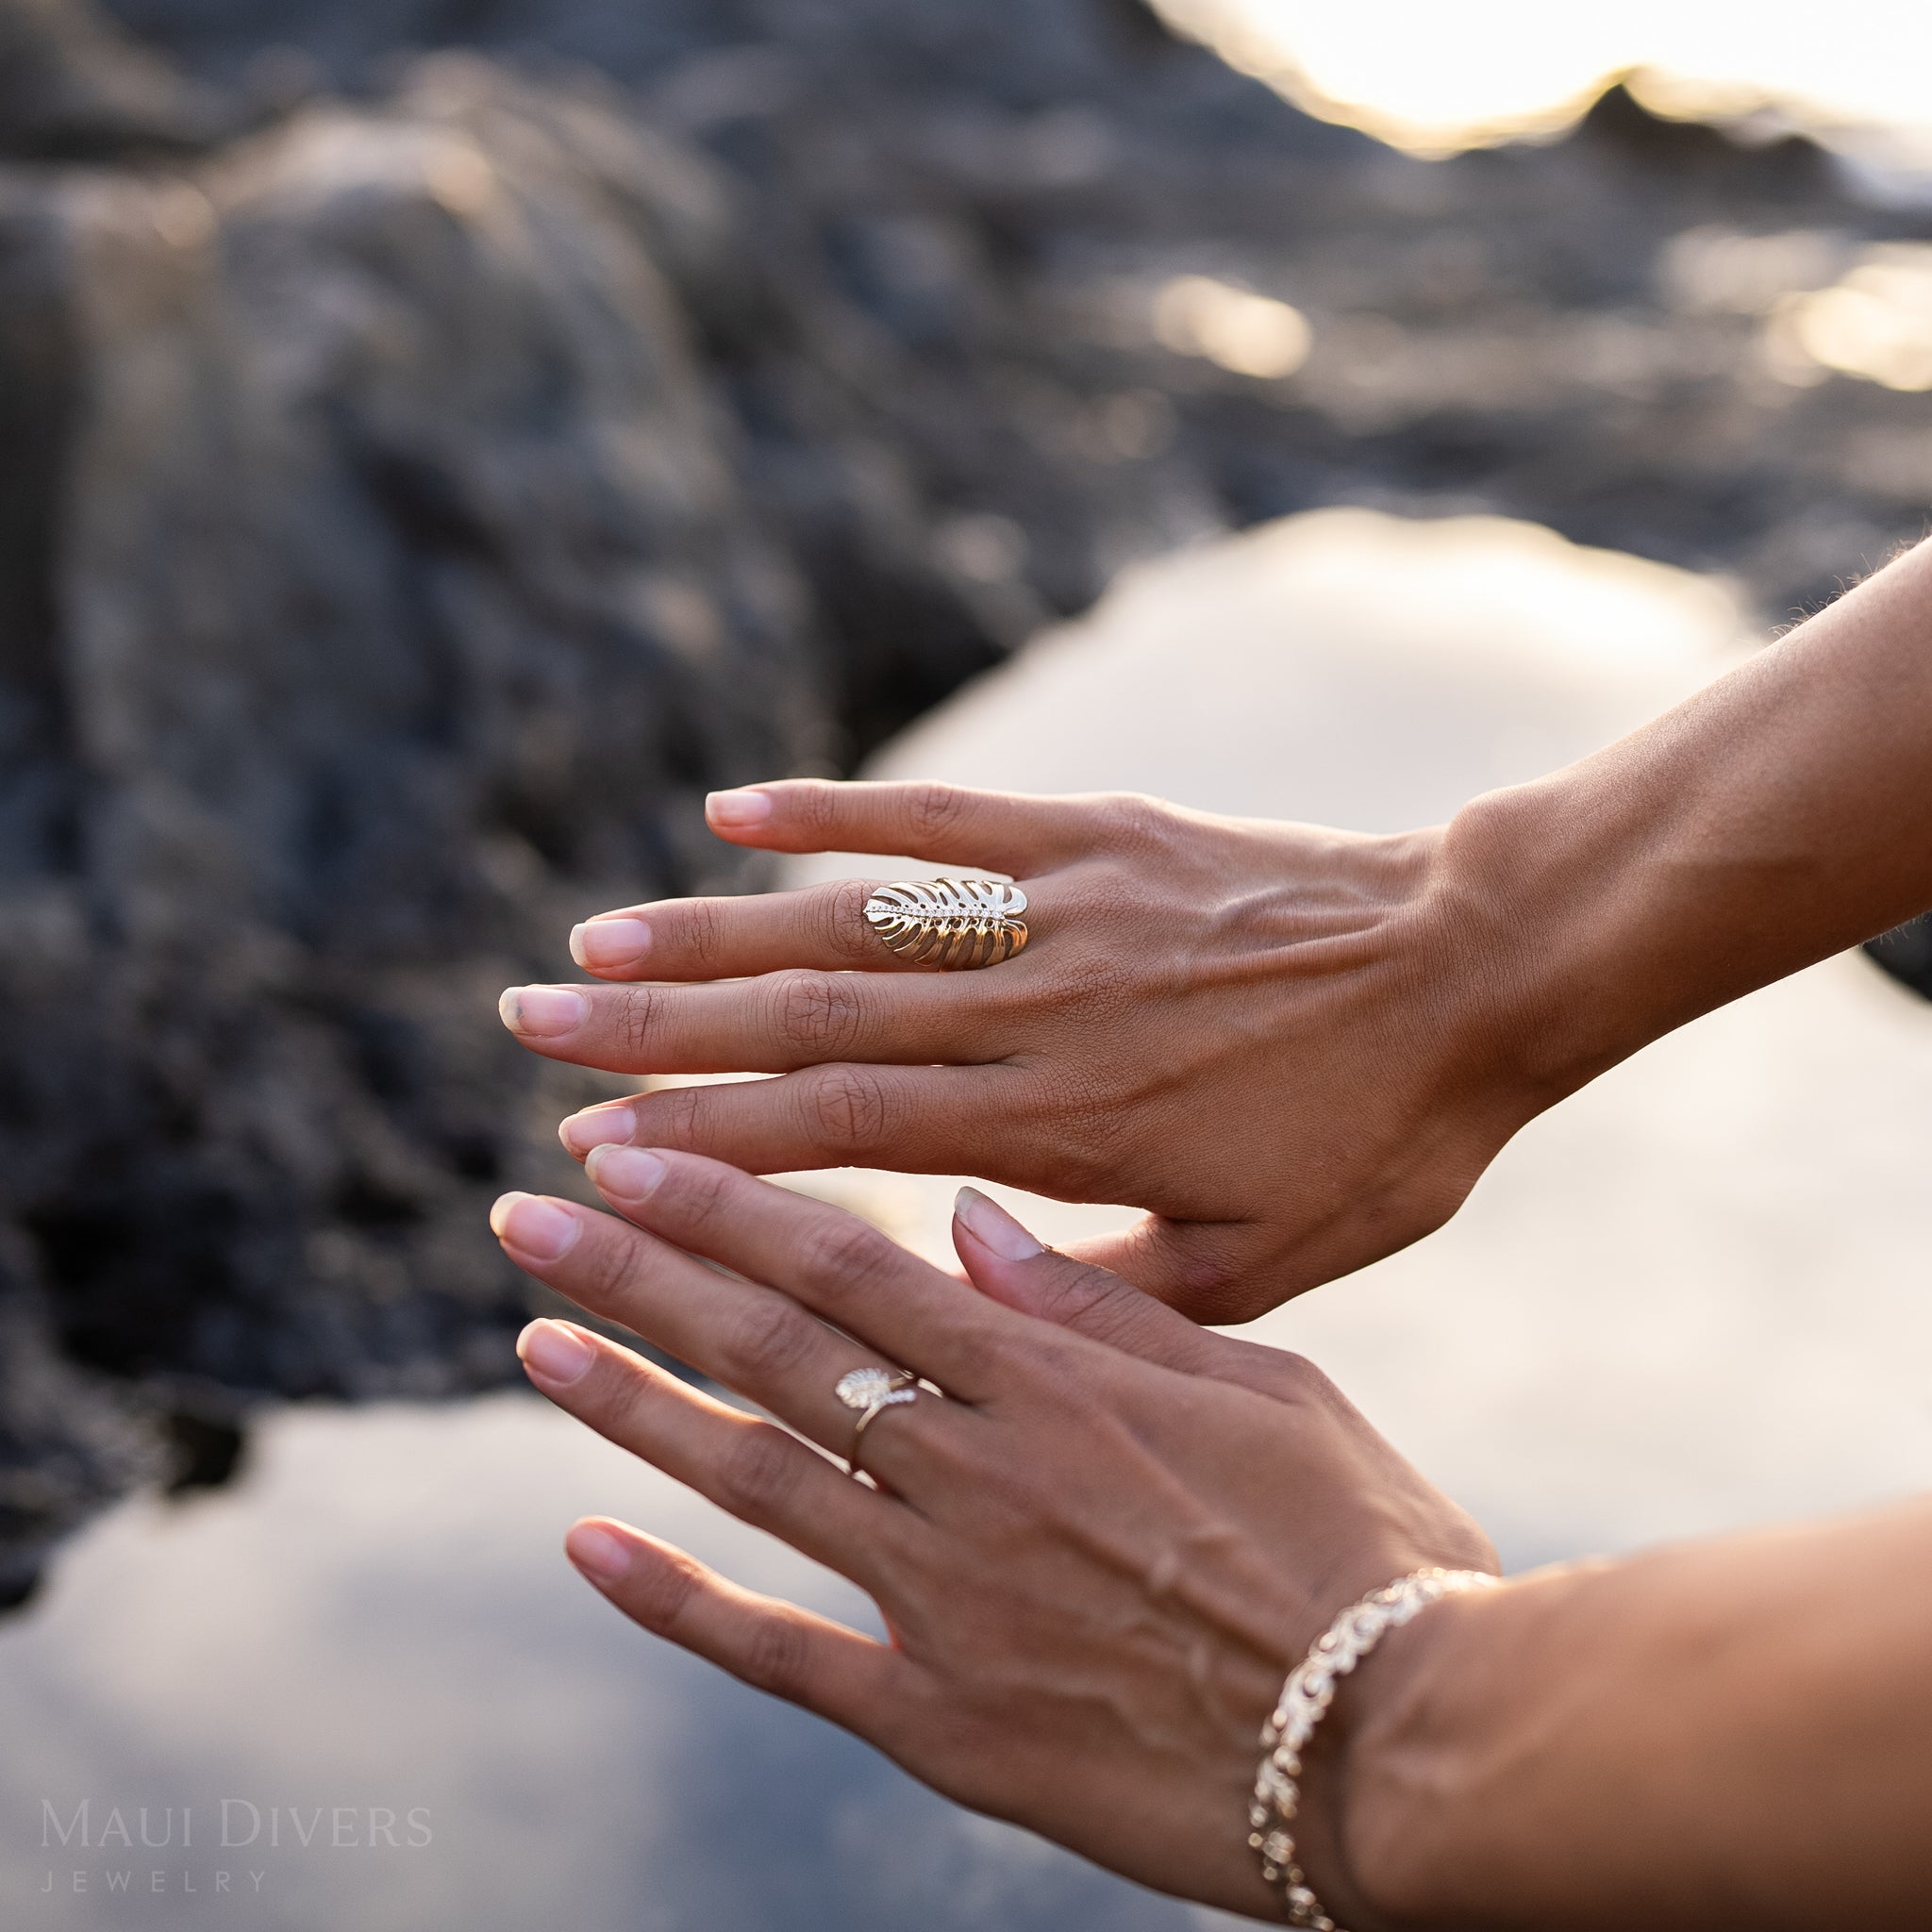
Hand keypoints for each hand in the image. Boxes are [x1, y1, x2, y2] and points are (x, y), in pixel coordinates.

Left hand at [489, 1153, 1495, 1920]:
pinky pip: (781, 1653)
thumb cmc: (1361, 1544)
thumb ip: (1102, 1304)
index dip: (727, 1200)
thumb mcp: (1260, 1386)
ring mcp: (945, 1599)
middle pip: (774, 1348)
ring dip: (631, 1402)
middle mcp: (973, 1471)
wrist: (1405, 1744)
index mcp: (1051, 1379)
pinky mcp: (942, 1720)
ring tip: (532, 1339)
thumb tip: (976, 1222)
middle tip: (531, 1214)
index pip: (851, 1261)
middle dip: (642, 1271)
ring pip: (751, 1475)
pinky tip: (586, 1545)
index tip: (632, 1151)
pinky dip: (675, 1601)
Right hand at [499, 779, 1539, 1320]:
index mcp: (1070, 1124)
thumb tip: (960, 1292)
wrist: (1481, 966)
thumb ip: (1113, 1292)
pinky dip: (839, 815)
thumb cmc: (1382, 1129)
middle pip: (811, 1015)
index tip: (595, 1148)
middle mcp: (1043, 1009)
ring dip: (712, 929)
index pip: (845, 1131)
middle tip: (531, 1027)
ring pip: (855, 918)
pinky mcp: (1102, 833)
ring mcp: (1067, 908)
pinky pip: (950, 823)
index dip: (710, 1140)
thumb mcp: (1268, 1262)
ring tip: (591, 939)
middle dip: (658, 1029)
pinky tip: (733, 813)